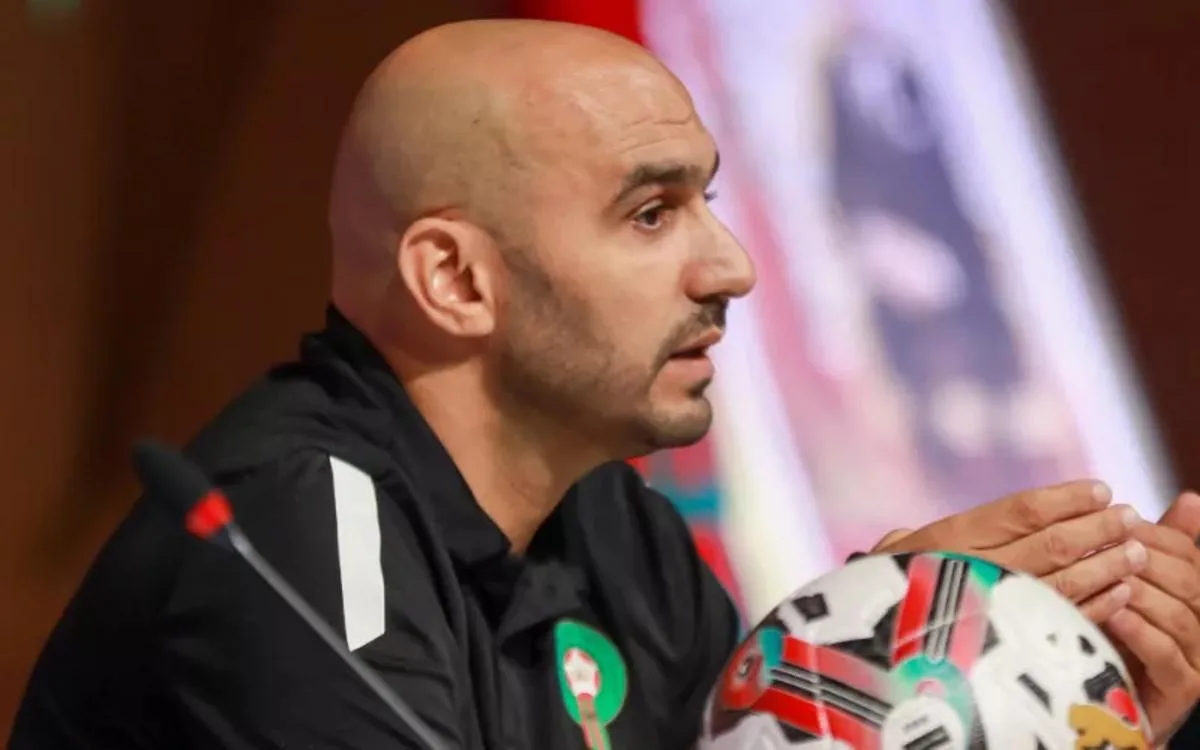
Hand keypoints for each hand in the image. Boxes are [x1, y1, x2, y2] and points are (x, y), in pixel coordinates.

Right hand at [873, 480, 1145, 621]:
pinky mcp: (1012, 644)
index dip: (1064, 498)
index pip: (1019, 510)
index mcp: (948, 539)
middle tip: (1130, 515)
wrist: (869, 658)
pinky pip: (1062, 620)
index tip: (1099, 489)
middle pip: (1052, 541)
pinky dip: (1097, 605)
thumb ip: (898, 547)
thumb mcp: (879, 567)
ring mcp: (997, 607)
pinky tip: (1119, 592)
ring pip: (1065, 579)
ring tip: (1135, 551)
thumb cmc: (876, 605)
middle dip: (1097, 526)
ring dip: (1107, 564)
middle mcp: (975, 568)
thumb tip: (900, 537)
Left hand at [1104, 492, 1199, 742]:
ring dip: (1142, 592)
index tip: (1119, 519)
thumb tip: (1191, 500)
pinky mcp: (1182, 688)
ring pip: (1179, 616)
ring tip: (1108, 575)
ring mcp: (1197, 657)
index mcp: (1193, 592)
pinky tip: (1115, 614)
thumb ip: (1157, 546)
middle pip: (1188, 581)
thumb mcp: (1128, 582)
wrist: (1101, 698)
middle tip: (1109, 543)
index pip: (1186, 553)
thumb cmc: (1112, 630)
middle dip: (1147, 559)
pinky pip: (1167, 655)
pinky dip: (1141, 632)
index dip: (1154, 534)